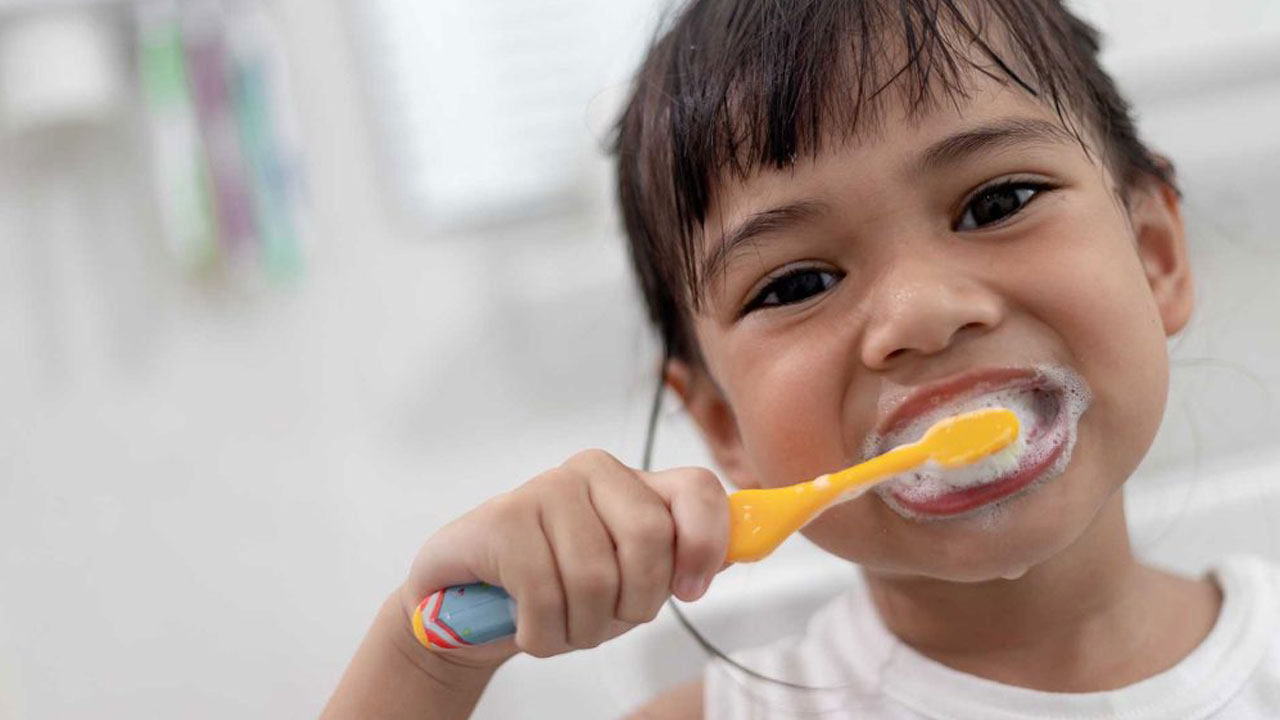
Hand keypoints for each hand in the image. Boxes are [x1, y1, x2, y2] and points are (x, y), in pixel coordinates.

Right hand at [399, 449, 730, 663]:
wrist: (468, 604)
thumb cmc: (561, 587)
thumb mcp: (630, 577)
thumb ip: (683, 556)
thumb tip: (751, 543)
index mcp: (636, 482)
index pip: (698, 490)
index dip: (706, 544)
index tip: (692, 591)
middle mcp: (594, 471)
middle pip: (650, 541)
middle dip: (633, 605)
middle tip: (604, 619)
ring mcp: (546, 489)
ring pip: (597, 579)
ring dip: (580, 628)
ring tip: (559, 623)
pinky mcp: (501, 518)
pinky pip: (545, 596)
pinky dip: (542, 634)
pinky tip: (526, 626)